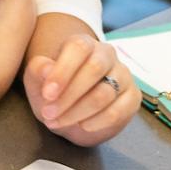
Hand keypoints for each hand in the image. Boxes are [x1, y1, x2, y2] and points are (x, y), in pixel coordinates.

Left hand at [24, 32, 141, 145]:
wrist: (73, 112)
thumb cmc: (55, 91)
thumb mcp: (38, 81)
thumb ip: (38, 70)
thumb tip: (47, 69)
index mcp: (84, 44)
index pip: (79, 48)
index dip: (63, 70)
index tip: (47, 94)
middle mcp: (107, 55)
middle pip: (94, 68)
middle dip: (69, 95)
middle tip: (48, 113)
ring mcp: (123, 75)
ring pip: (105, 93)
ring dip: (78, 112)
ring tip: (58, 122)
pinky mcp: (132, 97)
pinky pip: (117, 111)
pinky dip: (97, 122)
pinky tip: (82, 126)